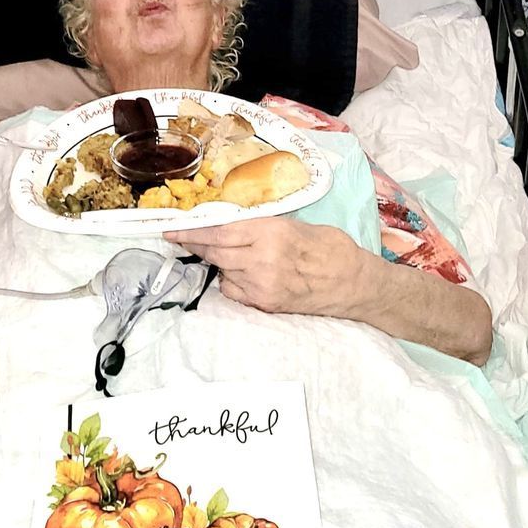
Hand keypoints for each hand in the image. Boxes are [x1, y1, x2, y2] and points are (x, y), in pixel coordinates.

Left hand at [164, 217, 368, 316]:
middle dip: (196, 246)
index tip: (173, 230)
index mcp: (272, 233)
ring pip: (223, 272)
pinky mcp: (266, 303)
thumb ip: (263, 226)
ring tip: (229, 254)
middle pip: (215, 253)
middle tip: (181, 239)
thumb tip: (233, 224)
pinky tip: (246, 274)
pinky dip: (232, 281)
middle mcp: (263, 259)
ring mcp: (263, 285)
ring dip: (219, 262)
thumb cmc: (331, 248)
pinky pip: (234, 290)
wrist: (354, 283)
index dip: (193, 231)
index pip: (220, 232)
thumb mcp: (296, 225)